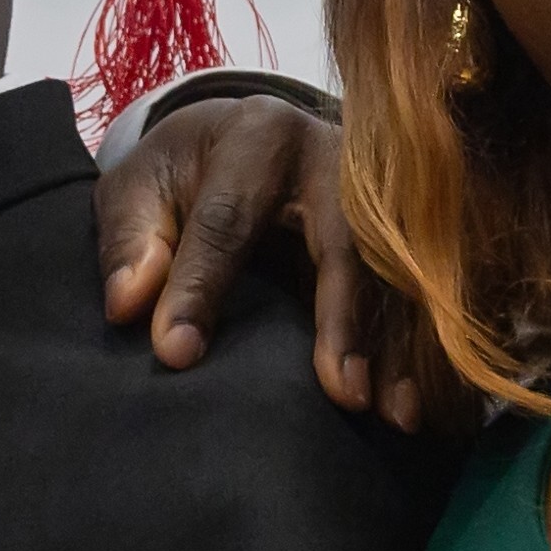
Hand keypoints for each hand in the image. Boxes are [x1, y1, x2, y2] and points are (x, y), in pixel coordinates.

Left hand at [97, 89, 425, 427]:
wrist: (242, 137)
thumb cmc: (184, 172)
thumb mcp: (138, 189)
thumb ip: (130, 239)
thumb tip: (129, 301)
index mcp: (258, 135)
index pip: (228, 218)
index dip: (200, 286)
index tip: (176, 353)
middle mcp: (331, 155)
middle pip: (344, 237)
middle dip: (346, 316)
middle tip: (341, 392)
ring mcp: (378, 192)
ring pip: (395, 268)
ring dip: (399, 345)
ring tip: (394, 415)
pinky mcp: (401, 228)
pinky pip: (420, 289)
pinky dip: (420, 349)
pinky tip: (416, 402)